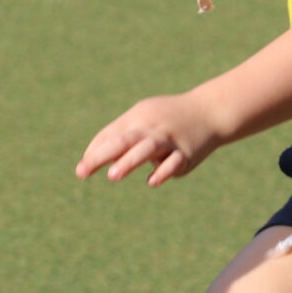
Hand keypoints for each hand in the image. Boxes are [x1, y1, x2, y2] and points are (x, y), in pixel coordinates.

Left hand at [76, 92, 223, 184]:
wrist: (209, 111)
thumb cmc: (166, 119)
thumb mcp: (143, 120)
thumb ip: (120, 137)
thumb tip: (91, 157)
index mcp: (137, 118)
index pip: (110, 135)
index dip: (94, 152)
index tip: (81, 171)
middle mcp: (151, 127)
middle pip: (123, 140)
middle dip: (101, 156)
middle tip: (83, 172)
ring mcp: (169, 140)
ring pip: (147, 149)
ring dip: (128, 161)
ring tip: (112, 176)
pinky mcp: (186, 153)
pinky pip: (173, 162)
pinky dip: (163, 171)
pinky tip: (151, 181)